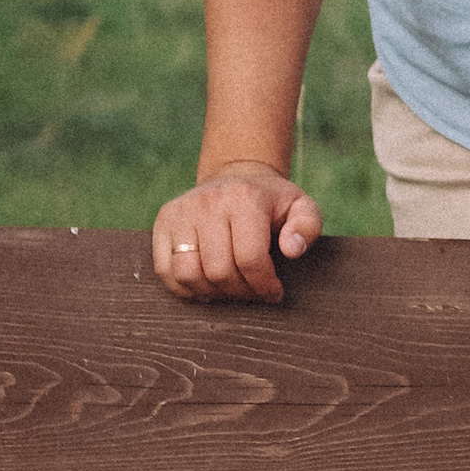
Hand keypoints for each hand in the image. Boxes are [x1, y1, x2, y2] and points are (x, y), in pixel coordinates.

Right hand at [151, 162, 321, 303]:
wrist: (236, 177)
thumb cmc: (272, 202)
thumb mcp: (301, 207)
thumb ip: (307, 227)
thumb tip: (291, 250)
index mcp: (245, 199)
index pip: (250, 259)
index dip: (263, 285)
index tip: (274, 293)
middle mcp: (208, 202)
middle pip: (219, 271)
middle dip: (241, 292)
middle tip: (253, 292)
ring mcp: (181, 212)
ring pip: (188, 274)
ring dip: (212, 293)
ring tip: (230, 289)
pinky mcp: (163, 222)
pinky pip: (165, 270)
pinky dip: (185, 288)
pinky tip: (207, 285)